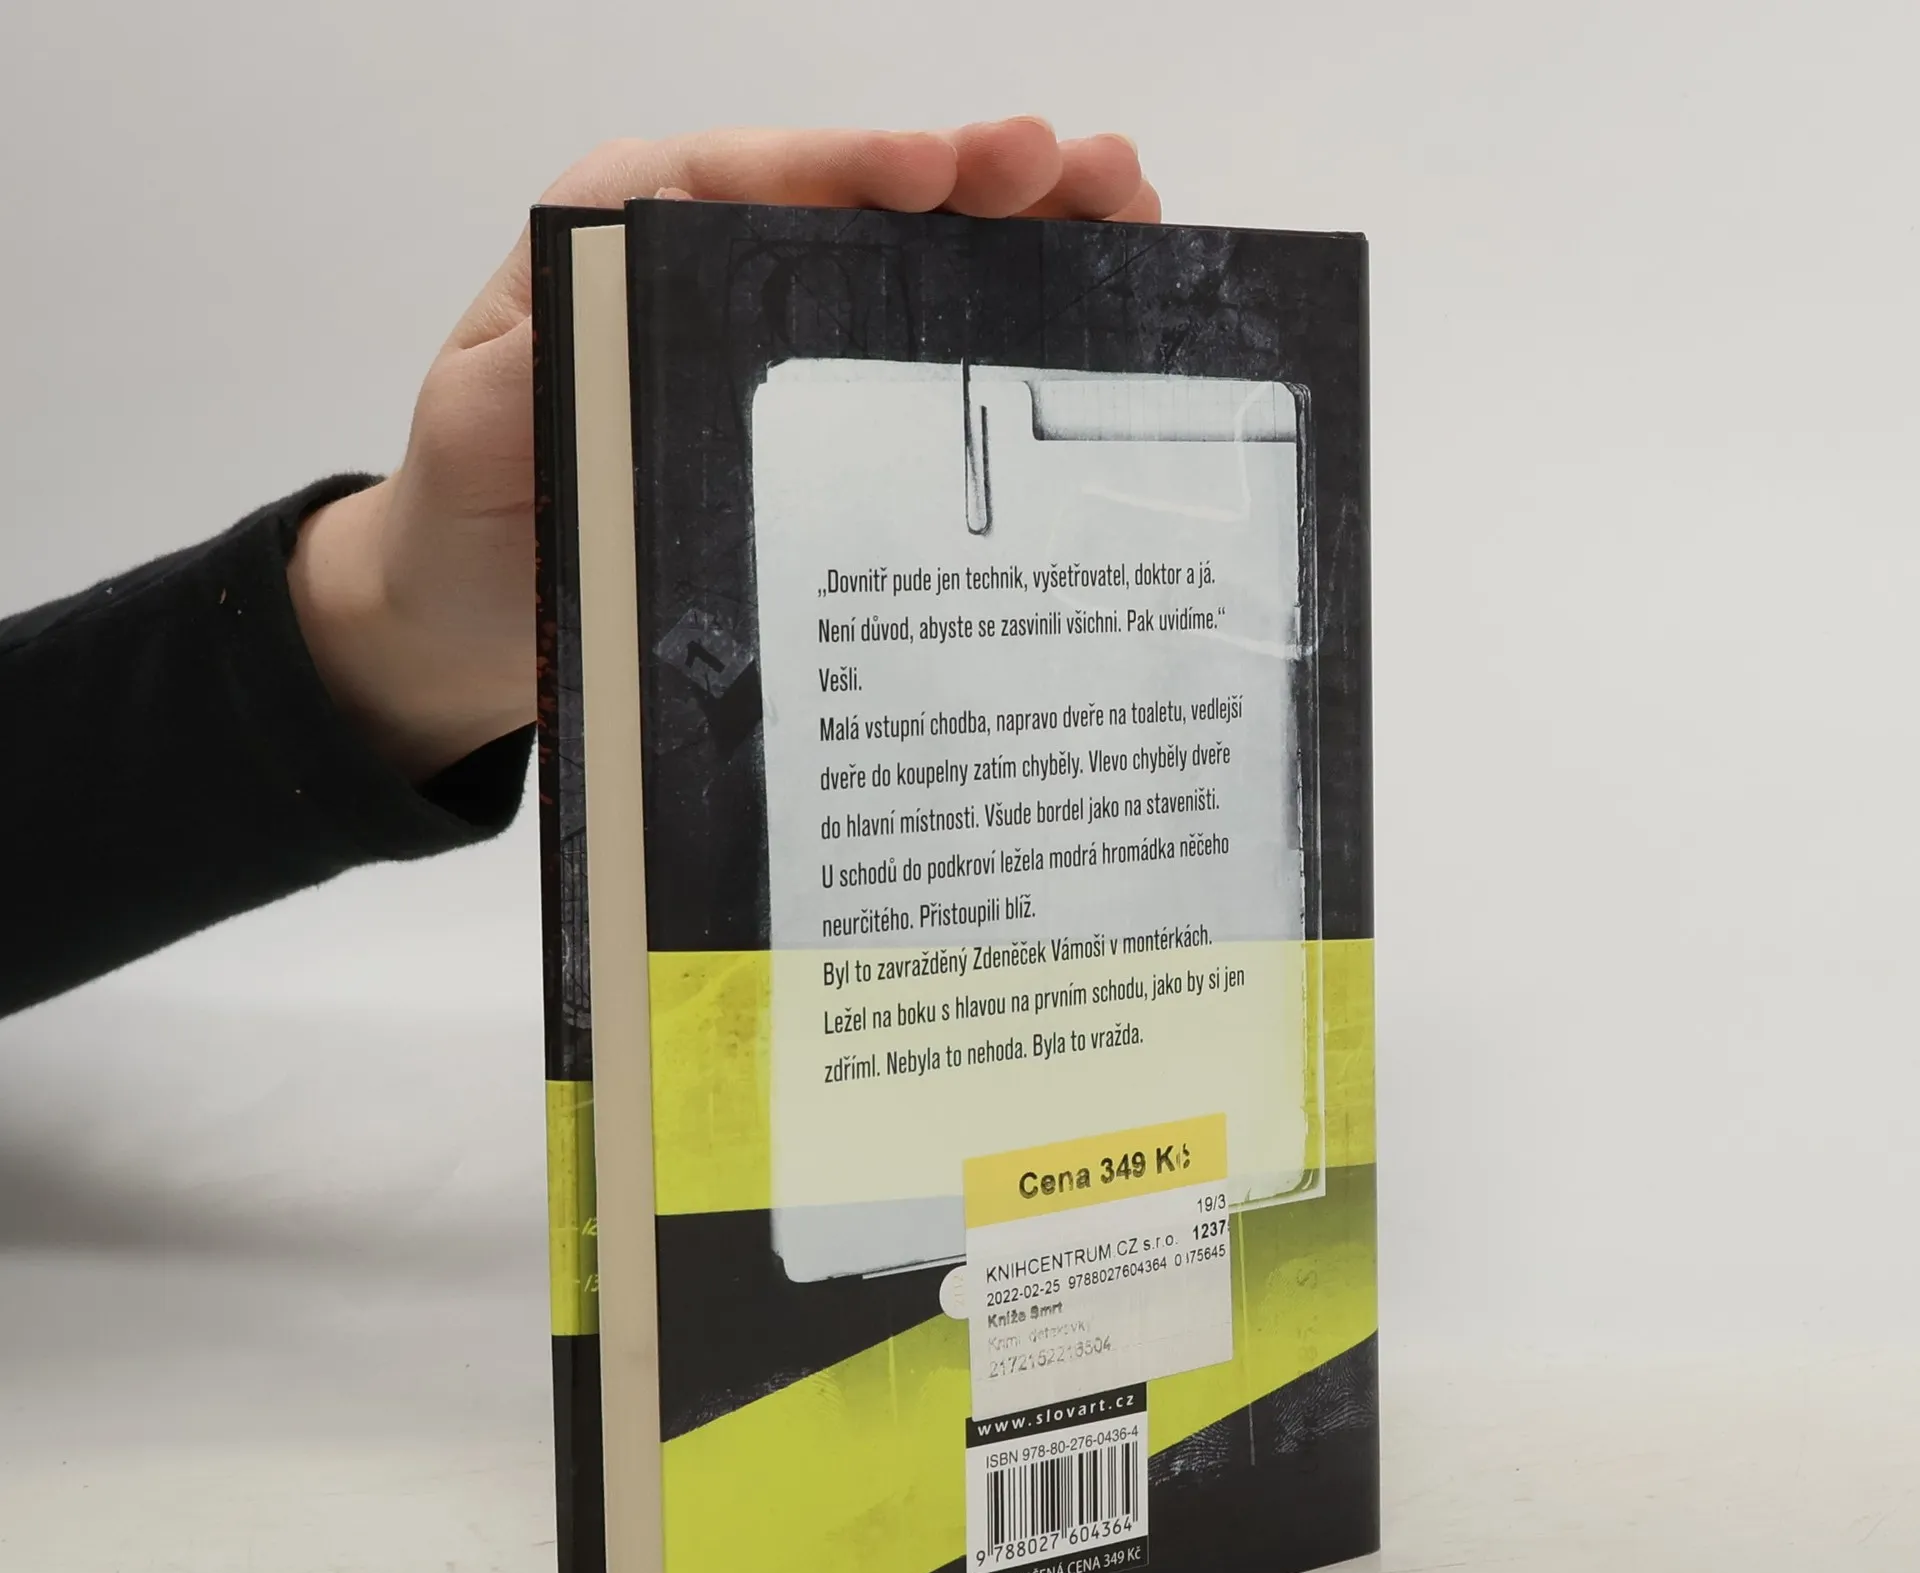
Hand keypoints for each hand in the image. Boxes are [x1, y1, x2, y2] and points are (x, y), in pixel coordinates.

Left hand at [288, 119, 1160, 781]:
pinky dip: (1000, 335)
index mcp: (634, 238)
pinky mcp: (809, 425)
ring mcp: (775, 349)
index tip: (951, 176)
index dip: (867, 168)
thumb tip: (649, 276)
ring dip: (1024, 245)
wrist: (463, 620)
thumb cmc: (465, 515)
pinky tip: (1082, 323)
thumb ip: (547, 356)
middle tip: (1094, 177)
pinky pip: (910, 363)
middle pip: (869, 206)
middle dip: (989, 184)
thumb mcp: (483, 425)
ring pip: (912, 273)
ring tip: (1127, 220)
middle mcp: (718, 273)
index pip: (764, 180)